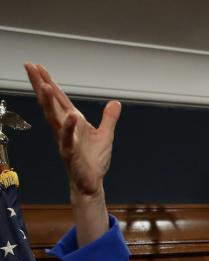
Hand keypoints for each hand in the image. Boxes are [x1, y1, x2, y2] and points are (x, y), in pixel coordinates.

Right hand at [25, 63, 120, 197]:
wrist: (92, 182)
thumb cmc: (94, 160)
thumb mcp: (106, 135)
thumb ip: (109, 118)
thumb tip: (116, 103)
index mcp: (73, 122)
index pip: (59, 98)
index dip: (48, 82)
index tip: (37, 66)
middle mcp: (65, 128)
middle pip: (50, 103)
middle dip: (40, 85)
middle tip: (30, 66)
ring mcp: (65, 140)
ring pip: (54, 118)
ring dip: (48, 102)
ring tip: (44, 85)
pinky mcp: (70, 154)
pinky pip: (68, 140)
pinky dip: (69, 129)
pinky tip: (70, 117)